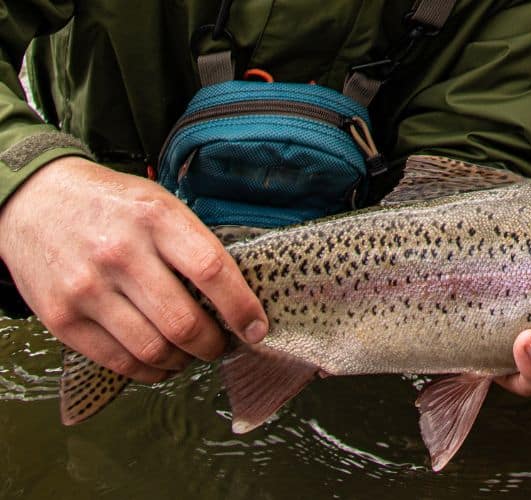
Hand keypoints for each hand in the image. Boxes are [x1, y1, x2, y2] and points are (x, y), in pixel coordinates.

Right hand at [0, 157, 267, 381]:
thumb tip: (240, 296)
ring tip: (191, 354)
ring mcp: (87, 288)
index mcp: (155, 219)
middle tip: (221, 344)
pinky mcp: (62, 317)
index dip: (241, 308)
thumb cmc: (112, 206)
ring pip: (153, 349)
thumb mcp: (159, 204)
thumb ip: (195, 245)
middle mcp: (121, 254)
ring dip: (183, 361)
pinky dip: (149, 371)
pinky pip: (117, 361)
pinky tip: (160, 362)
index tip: (257, 329)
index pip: (212, 271)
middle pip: (184, 322)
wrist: (33, 199)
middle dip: (214, 344)